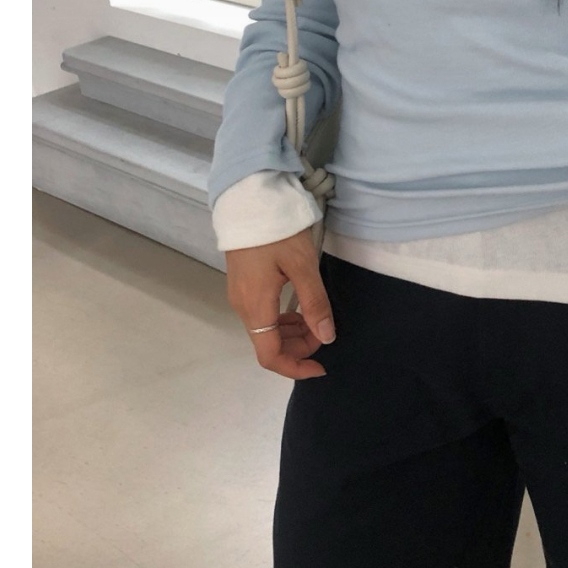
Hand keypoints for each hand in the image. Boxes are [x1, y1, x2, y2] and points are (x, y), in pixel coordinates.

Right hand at [224, 228, 335, 378]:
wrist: (249, 199)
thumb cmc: (277, 230)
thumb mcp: (303, 265)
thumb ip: (315, 303)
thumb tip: (326, 337)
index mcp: (256, 307)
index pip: (270, 356)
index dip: (296, 368)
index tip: (322, 366)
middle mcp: (243, 307)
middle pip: (268, 345)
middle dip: (299, 348)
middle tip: (326, 333)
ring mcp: (241, 296)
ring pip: (266, 330)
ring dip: (292, 334)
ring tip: (316, 320)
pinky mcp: (244, 285)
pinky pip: (262, 315)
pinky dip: (283, 320)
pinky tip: (300, 308)